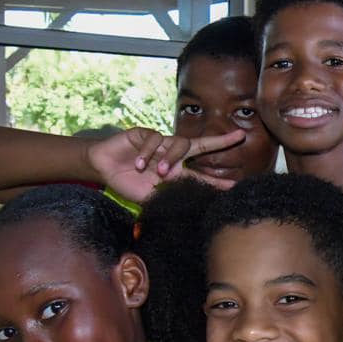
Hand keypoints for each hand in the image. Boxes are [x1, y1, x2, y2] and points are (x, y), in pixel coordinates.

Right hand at [85, 127, 244, 201]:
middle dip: (220, 141)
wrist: (103, 168)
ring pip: (177, 143)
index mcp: (175, 172)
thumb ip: (166, 198)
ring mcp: (160, 143)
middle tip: (239, 136)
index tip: (236, 185)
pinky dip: (147, 154)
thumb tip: (185, 207)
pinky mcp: (145, 133)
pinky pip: (153, 140)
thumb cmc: (128, 183)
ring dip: (170, 158)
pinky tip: (137, 164)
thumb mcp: (149, 195)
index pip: (200, 175)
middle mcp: (172, 155)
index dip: (216, 180)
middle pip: (200, 145)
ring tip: (159, 172)